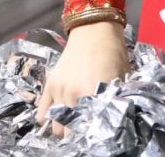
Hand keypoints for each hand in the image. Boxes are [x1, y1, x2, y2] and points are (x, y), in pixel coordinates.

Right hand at [36, 21, 129, 136]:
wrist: (95, 28)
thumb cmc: (113, 52)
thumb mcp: (122, 77)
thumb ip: (116, 100)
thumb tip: (115, 121)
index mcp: (95, 94)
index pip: (90, 129)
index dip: (93, 135)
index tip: (96, 135)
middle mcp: (74, 95)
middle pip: (70, 132)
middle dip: (77, 135)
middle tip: (85, 131)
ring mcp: (60, 90)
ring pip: (56, 126)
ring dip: (63, 128)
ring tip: (72, 124)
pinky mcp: (50, 83)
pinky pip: (42, 111)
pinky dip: (47, 118)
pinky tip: (55, 118)